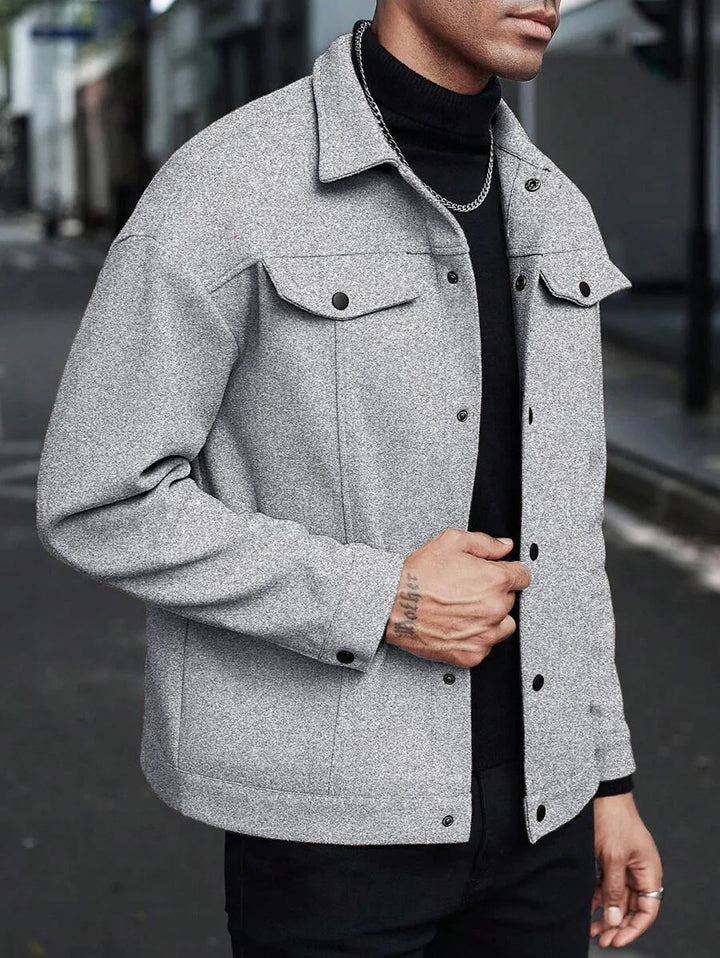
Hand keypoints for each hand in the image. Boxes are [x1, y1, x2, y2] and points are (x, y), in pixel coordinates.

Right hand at [383, 528, 530, 667]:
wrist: (392, 604)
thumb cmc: (418, 575)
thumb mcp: (451, 542)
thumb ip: (485, 543)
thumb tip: (504, 546)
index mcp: (495, 580)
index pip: (522, 576)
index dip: (508, 572)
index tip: (498, 574)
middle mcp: (495, 609)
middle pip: (511, 601)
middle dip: (495, 594)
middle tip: (469, 590)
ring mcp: (484, 634)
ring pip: (504, 626)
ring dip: (491, 618)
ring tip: (465, 609)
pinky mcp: (471, 654)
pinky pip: (485, 646)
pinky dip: (475, 638)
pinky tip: (457, 624)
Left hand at [591, 792, 662, 947]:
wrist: (600, 792)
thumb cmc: (612, 819)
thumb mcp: (612, 857)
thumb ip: (614, 889)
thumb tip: (614, 919)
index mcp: (649, 871)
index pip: (647, 910)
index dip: (633, 928)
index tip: (616, 940)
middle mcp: (639, 871)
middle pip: (631, 907)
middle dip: (617, 925)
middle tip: (601, 939)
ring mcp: (625, 865)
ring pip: (617, 898)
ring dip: (606, 914)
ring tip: (591, 929)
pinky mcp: (610, 859)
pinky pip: (607, 885)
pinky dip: (598, 898)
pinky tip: (587, 908)